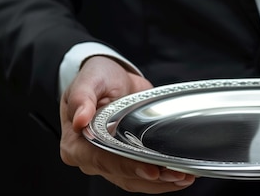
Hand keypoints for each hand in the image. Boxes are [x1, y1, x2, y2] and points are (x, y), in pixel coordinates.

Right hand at [59, 55, 196, 192]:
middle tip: (177, 174)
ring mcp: (110, 161)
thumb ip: (82, 97)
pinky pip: (141, 176)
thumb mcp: (89, 79)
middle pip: (122, 174)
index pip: (101, 160)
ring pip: (134, 180)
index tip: (150, 170)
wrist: (113, 76)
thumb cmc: (98, 78)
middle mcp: (91, 157)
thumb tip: (79, 119)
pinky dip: (161, 179)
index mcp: (76, 143)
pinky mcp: (126, 159)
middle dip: (151, 178)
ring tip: (184, 177)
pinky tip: (180, 176)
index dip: (127, 166)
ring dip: (161, 182)